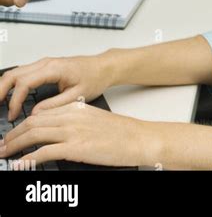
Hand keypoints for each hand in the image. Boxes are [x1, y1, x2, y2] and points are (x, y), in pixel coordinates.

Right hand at [0, 52, 117, 120]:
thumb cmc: (94, 78)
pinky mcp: (45, 67)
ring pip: (16, 71)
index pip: (25, 83)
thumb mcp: (78, 96)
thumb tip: (35, 114)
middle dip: (1, 90)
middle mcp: (46, 63)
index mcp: (53, 69)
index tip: (13, 116)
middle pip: (14, 74)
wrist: (103, 67)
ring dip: (4, 87)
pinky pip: (23, 72)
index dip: (15, 101)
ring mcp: (44, 63)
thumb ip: (55, 105)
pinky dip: (13, 84)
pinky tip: (10, 96)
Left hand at [0, 102, 160, 167]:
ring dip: (16, 145)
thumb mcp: (93, 119)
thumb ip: (74, 122)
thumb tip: (56, 133)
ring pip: (35, 135)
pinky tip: (21, 164)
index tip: (12, 134)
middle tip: (3, 145)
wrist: (137, 138)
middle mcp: (71, 116)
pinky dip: (29, 158)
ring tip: (5, 154)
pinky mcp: (76, 147)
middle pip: (33, 122)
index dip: (22, 124)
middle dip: (13, 135)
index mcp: (75, 108)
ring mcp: (73, 131)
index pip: (40, 113)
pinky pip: (45, 151)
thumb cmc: (120, 132)